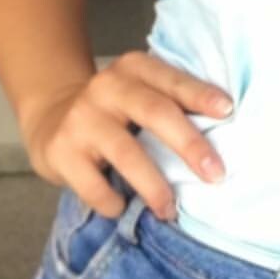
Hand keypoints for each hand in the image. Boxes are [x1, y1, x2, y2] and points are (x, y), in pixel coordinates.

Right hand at [19, 51, 233, 222]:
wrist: (50, 117)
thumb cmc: (115, 111)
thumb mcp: (139, 92)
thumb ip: (170, 103)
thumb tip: (224, 138)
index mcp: (134, 68)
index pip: (172, 80)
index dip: (200, 95)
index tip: (228, 111)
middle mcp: (107, 87)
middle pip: (155, 112)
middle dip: (189, 144)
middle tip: (215, 174)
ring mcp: (82, 118)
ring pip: (127, 153)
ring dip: (154, 186)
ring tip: (170, 210)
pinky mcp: (61, 151)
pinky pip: (93, 184)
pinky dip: (112, 201)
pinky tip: (121, 209)